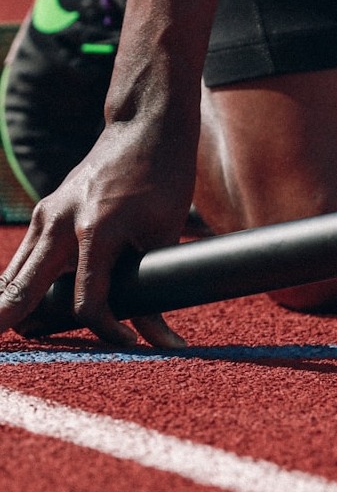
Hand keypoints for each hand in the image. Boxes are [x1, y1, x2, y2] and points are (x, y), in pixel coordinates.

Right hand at [0, 116, 196, 347]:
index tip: (128, 345)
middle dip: (12, 327)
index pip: (87, 301)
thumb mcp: (166, 232)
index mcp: (97, 229)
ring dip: (13, 311)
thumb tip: (157, 337)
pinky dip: (20, 288)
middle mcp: (60, 222)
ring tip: (17, 338)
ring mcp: (47, 215)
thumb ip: (154, 284)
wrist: (144, 127)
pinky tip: (21, 313)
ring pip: (14, 278)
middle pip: (21, 293)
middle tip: (18, 364)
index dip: (106, 331)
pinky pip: (23, 260)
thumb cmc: (164, 176)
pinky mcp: (45, 213)